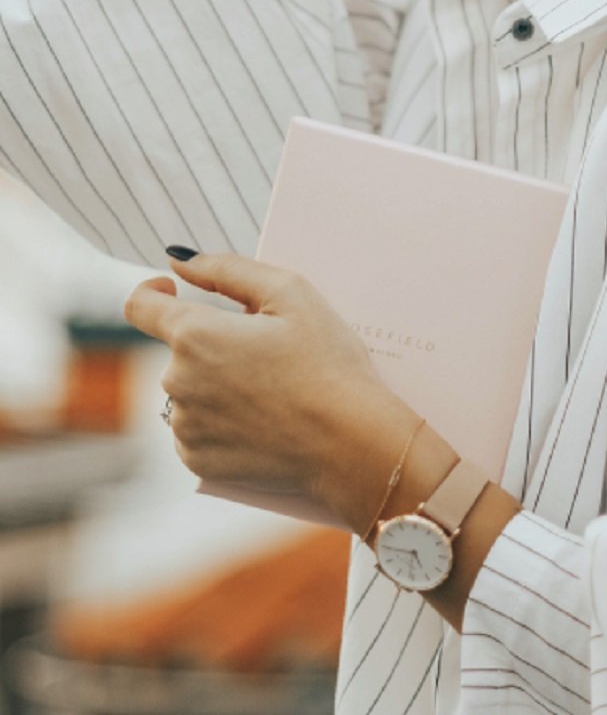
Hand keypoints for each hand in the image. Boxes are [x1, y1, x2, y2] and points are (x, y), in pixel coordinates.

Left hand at [123, 252, 404, 504]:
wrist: (349, 442)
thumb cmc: (327, 362)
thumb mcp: (291, 293)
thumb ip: (227, 268)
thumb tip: (180, 262)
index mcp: (195, 334)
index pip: (140, 306)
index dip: (152, 292)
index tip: (173, 290)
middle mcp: (177, 382)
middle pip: (179, 350)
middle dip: (213, 343)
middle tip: (267, 351)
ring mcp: (185, 427)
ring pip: (189, 391)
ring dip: (216, 384)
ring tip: (270, 390)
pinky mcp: (198, 461)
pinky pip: (197, 430)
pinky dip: (220, 421)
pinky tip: (261, 420)